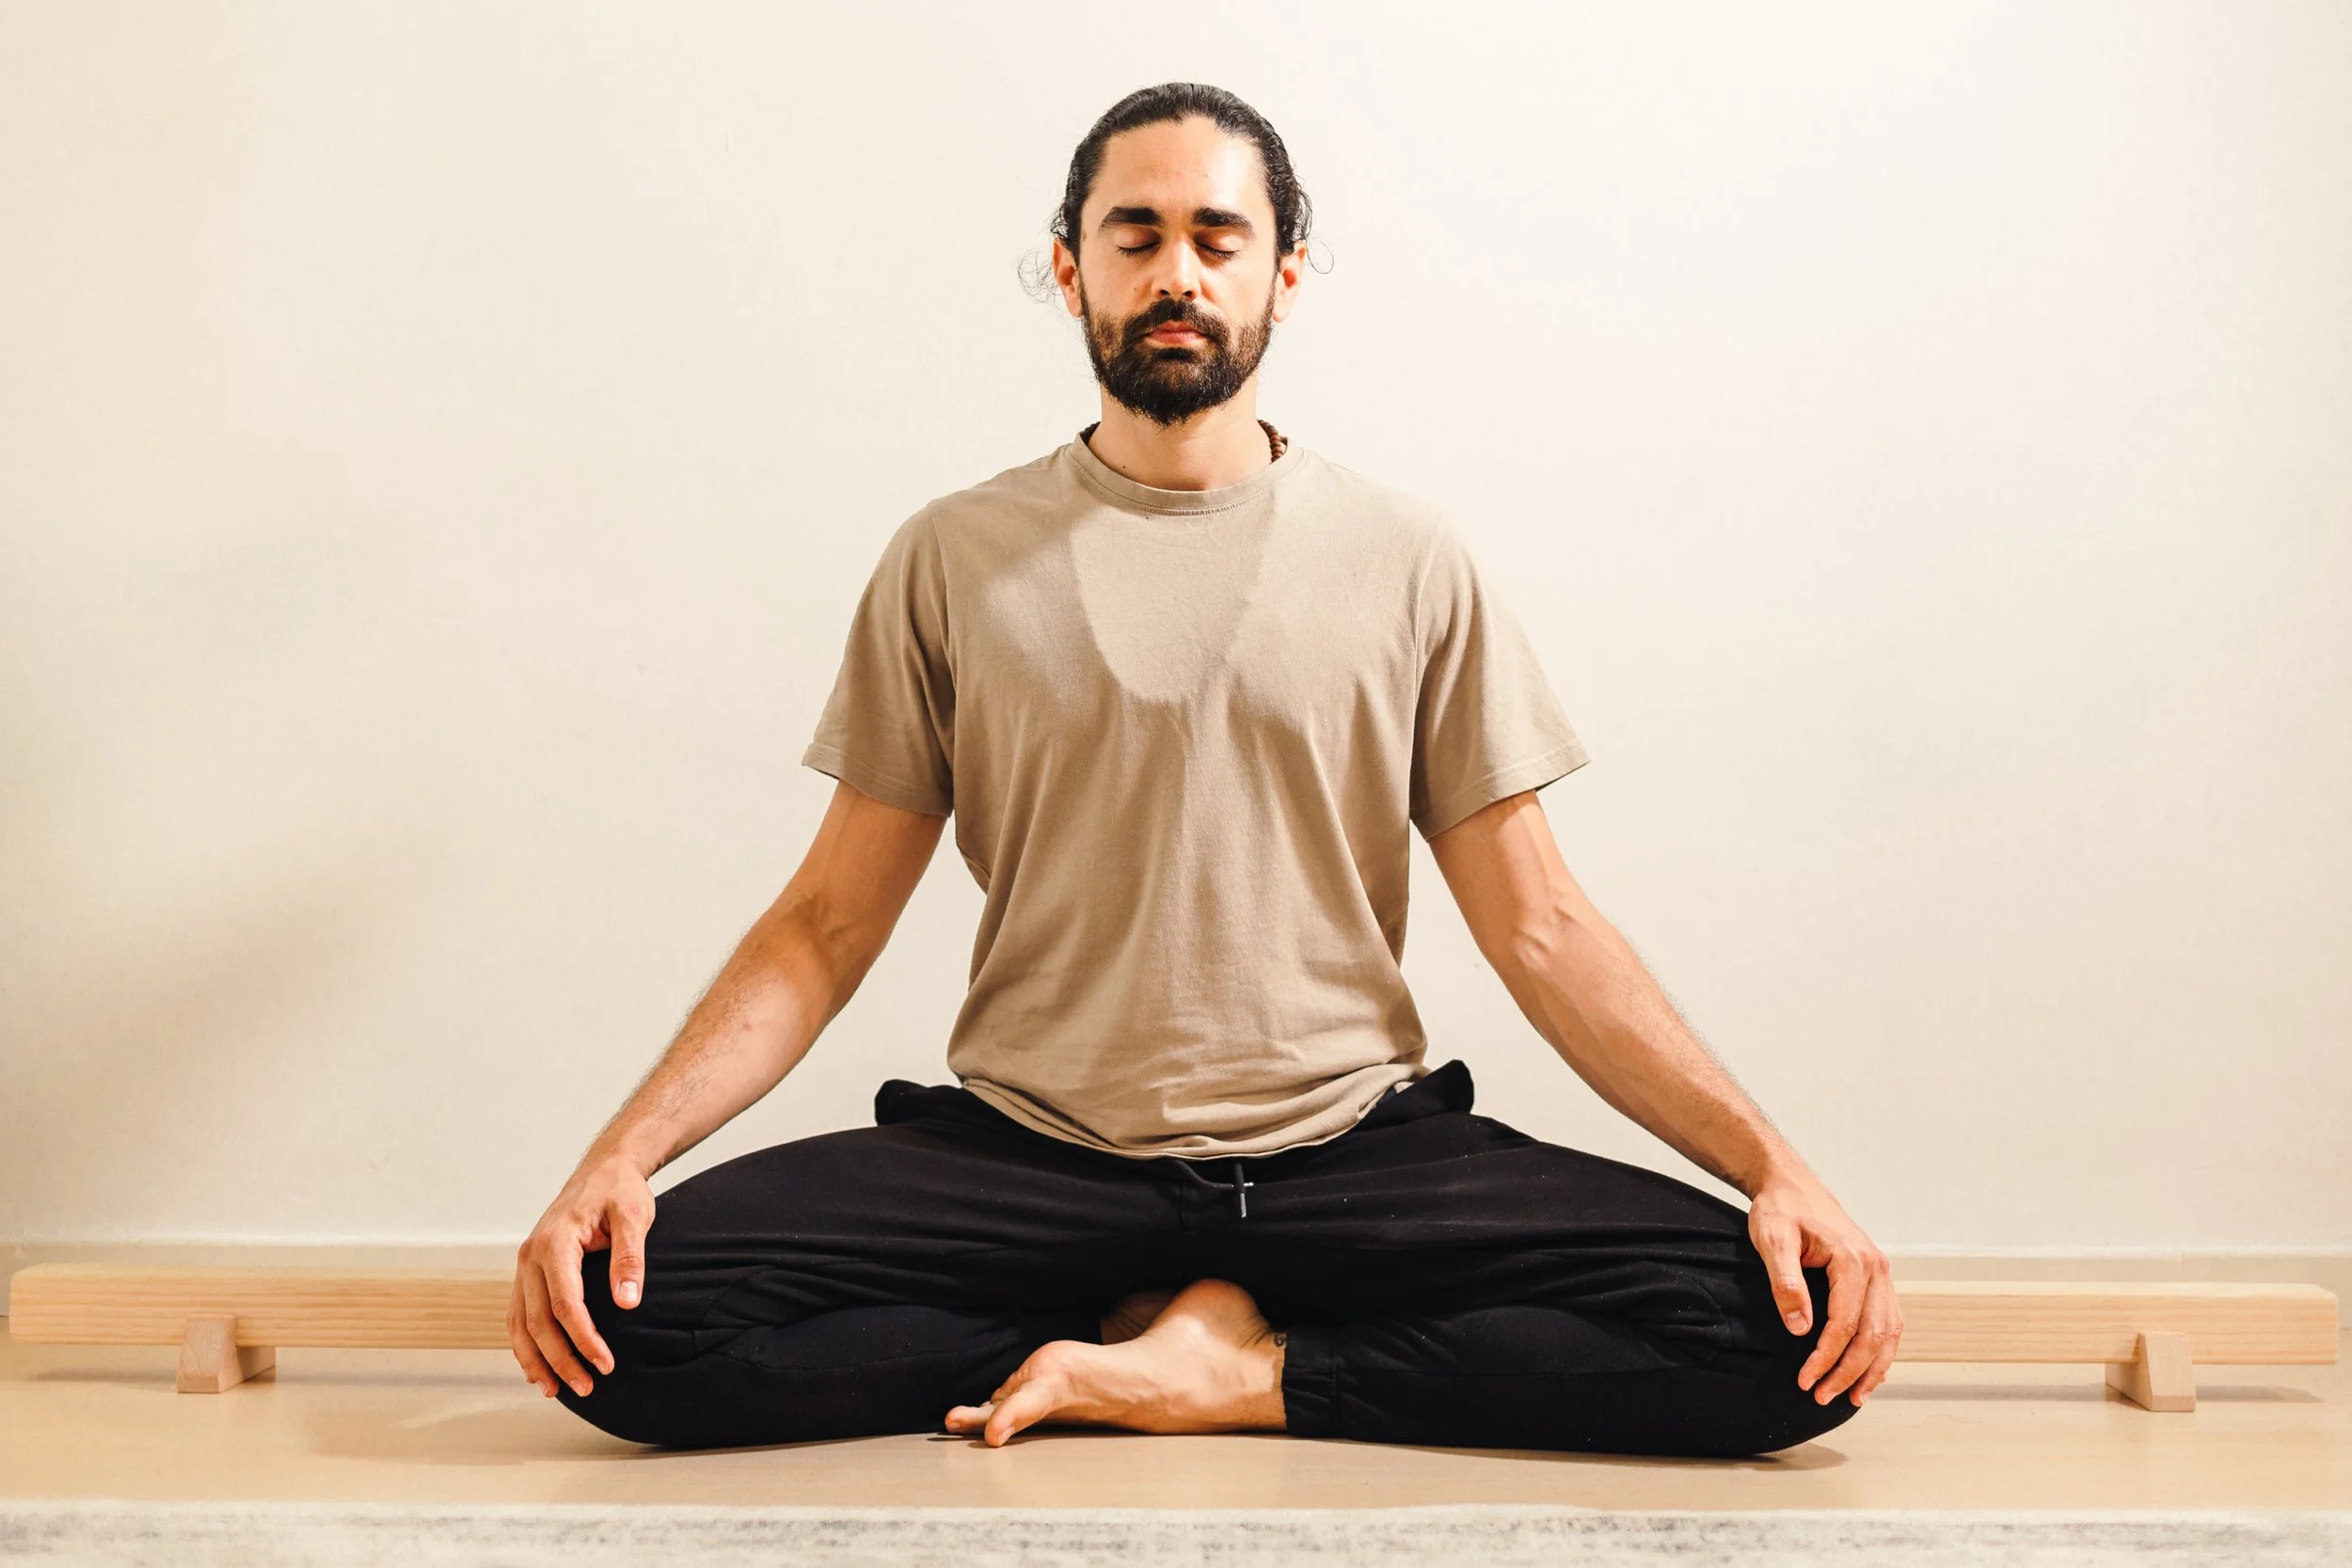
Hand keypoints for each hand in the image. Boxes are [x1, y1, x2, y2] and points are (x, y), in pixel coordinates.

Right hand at [509, 1155, 656, 1398]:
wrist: (603, 1169)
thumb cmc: (620, 1191)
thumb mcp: (634, 1217)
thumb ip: (629, 1259)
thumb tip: (627, 1304)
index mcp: (555, 1241)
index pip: (565, 1303)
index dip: (583, 1338)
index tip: (605, 1363)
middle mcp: (531, 1255)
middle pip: (538, 1320)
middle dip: (560, 1358)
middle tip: (588, 1387)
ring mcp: (525, 1264)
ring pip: (520, 1322)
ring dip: (536, 1359)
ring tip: (556, 1391)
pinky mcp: (529, 1271)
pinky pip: (518, 1314)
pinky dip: (524, 1343)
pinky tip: (537, 1368)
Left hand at [1746, 1172, 1902, 1406]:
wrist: (1790, 1184)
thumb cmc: (1779, 1209)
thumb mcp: (1772, 1240)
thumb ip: (1785, 1283)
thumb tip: (1801, 1330)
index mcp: (1852, 1259)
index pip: (1845, 1323)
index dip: (1826, 1358)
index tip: (1805, 1381)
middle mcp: (1876, 1267)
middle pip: (1873, 1334)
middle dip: (1849, 1372)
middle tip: (1822, 1397)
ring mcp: (1880, 1273)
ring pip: (1889, 1331)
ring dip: (1872, 1368)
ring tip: (1851, 1397)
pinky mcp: (1876, 1277)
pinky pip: (1888, 1321)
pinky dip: (1881, 1350)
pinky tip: (1868, 1372)